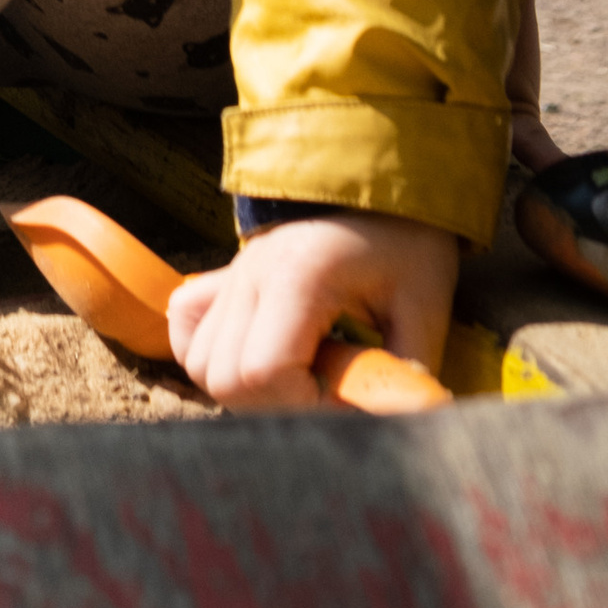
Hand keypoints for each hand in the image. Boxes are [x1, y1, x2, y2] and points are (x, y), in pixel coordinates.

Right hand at [167, 211, 459, 410]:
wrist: (376, 181)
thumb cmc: (403, 241)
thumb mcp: (422, 305)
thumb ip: (408, 371)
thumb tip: (409, 425)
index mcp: (296, 278)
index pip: (263, 372)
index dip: (304, 407)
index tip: (348, 403)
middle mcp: (248, 276)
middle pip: (224, 377)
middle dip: (277, 406)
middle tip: (328, 395)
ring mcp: (229, 275)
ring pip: (200, 362)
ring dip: (246, 389)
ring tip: (300, 379)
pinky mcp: (222, 276)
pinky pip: (186, 327)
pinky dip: (209, 356)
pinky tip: (255, 359)